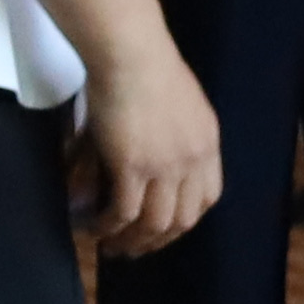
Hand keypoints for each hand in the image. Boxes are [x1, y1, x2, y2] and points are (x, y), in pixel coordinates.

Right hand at [69, 39, 221, 259]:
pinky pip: (124, 211)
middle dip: (159, 240)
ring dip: (133, 240)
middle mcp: (194, 160)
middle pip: (184, 218)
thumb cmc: (146, 71)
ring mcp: (166, 165)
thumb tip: (136, 171)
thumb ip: (164, 142)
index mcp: (208, 145)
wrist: (131, 55)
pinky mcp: (133, 166)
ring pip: (155, 222)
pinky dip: (110, 226)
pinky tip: (96, 230)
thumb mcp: (174, 109)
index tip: (164, 229)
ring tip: (112, 249)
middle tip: (135, 249)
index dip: (186, 218)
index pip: (207, 197)